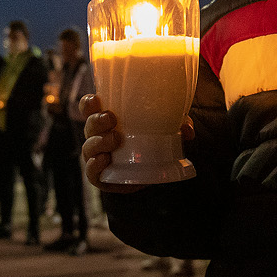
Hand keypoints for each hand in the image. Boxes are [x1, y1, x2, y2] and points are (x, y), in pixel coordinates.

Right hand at [79, 94, 193, 193]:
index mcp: (107, 120)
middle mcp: (98, 136)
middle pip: (89, 125)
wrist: (153, 172)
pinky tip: (104, 160)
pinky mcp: (102, 177)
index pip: (89, 107)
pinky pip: (91, 173)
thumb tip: (187, 129)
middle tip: (112, 118)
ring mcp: (97, 157)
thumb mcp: (166, 128)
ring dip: (99, 142)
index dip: (89, 102)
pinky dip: (95, 166)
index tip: (97, 98)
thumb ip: (177, 124)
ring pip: (88, 147)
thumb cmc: (153, 141)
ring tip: (115, 139)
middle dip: (97, 120)